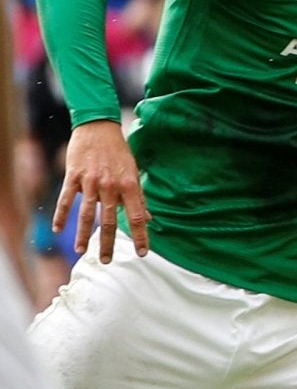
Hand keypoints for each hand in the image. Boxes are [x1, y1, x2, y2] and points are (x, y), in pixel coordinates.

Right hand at [55, 120, 148, 261]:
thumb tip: (147, 219)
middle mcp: (110, 186)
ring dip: (83, 235)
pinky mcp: (73, 177)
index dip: (140, 236)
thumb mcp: (134, 172)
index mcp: (129, 186)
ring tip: (82, 251)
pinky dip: (61, 215)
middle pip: (109, 221)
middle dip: (108, 243)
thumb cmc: (119, 152)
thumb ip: (138, 197)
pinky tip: (57, 229)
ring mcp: (90, 182)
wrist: (98, 128)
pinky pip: (65, 199)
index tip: (142, 253)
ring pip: (86, 214)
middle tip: (106, 260)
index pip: (136, 217)